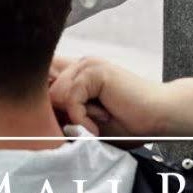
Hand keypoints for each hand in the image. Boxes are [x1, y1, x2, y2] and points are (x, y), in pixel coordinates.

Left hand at [49, 57, 167, 137]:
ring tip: (97, 124)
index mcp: (76, 74)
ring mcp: (87, 65)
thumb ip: (62, 115)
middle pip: (43, 91)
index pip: (42, 79)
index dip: (41, 102)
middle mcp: (79, 65)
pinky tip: (101, 123)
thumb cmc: (127, 123)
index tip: (55, 125)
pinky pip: (70, 98)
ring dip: (74, 117)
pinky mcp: (95, 71)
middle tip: (86, 127)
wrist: (159, 117)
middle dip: (58, 115)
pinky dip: (82, 117)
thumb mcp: (86, 122)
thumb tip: (34, 119)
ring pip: (55, 95)